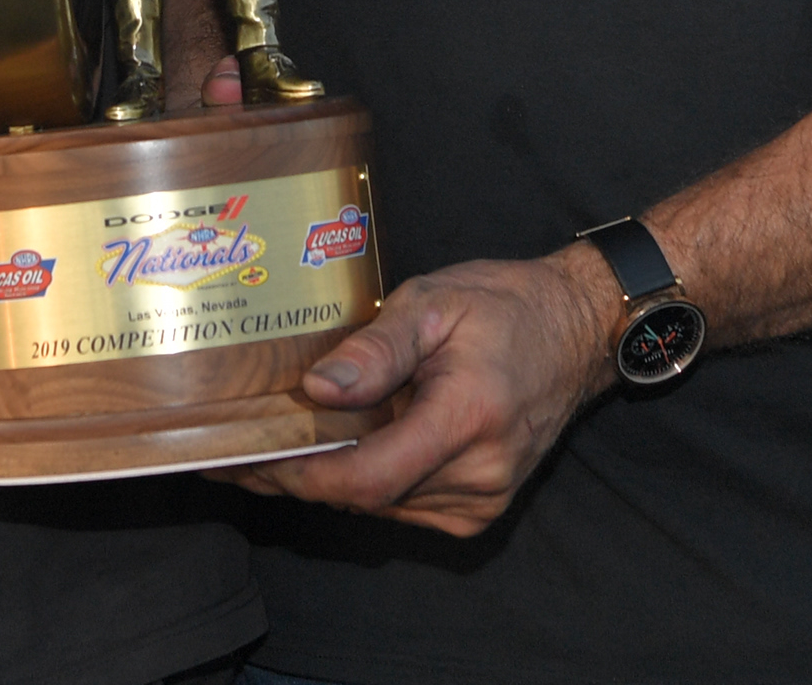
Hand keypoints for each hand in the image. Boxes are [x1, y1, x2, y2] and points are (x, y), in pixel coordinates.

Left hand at [216, 247, 616, 536]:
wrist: (575, 332)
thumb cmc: (504, 308)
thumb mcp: (434, 303)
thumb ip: (375, 350)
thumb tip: (317, 390)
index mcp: (467, 419)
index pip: (366, 477)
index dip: (300, 475)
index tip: (246, 458)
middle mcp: (479, 474)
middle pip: (363, 495)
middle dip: (297, 473)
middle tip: (235, 446)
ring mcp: (482, 499)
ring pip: (378, 504)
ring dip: (328, 477)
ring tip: (273, 442)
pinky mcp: (479, 509)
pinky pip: (402, 504)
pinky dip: (365, 480)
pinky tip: (335, 448)